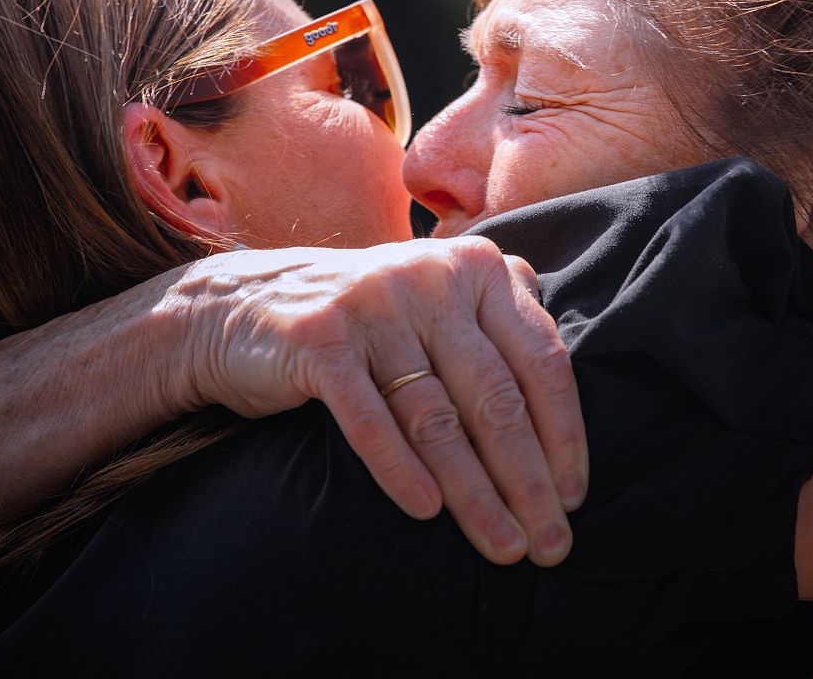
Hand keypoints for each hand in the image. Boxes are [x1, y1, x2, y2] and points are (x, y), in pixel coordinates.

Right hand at [162, 237, 587, 566]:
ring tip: (501, 545)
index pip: (541, 359)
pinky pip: (371, 418)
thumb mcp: (434, 299)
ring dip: (474, 492)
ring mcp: (374, 304)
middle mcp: (430, 276)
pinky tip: (427, 512)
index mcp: (475, 267)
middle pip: (494, 396)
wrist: (238, 308)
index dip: (563, 433)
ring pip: (437, 416)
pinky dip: (401, 469)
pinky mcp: (320, 337)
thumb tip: (566, 381)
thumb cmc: (361, 321)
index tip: (575, 496)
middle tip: (550, 543)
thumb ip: (496, 318)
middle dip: (528, 479)